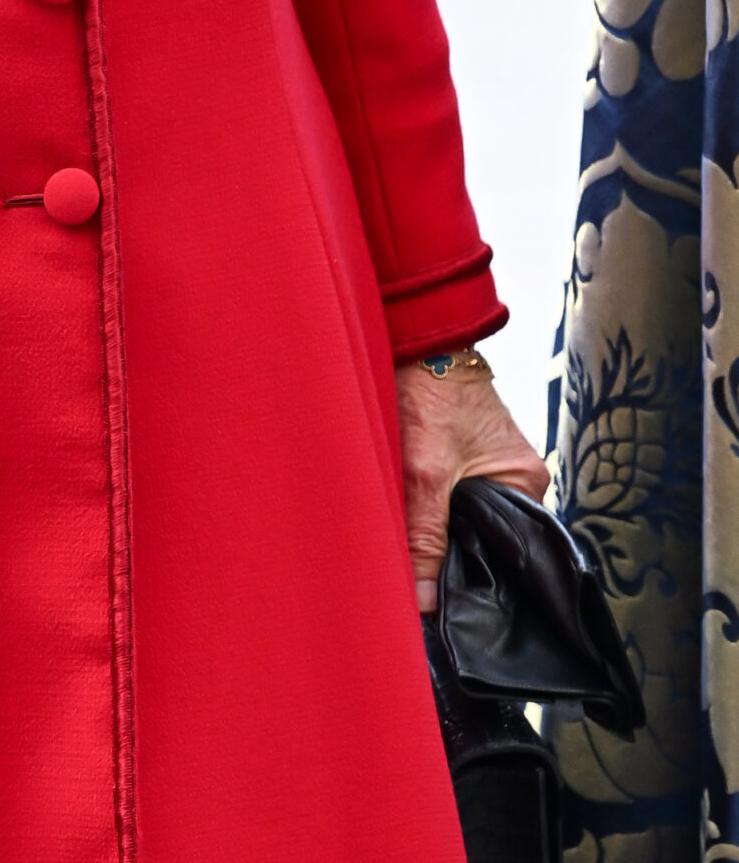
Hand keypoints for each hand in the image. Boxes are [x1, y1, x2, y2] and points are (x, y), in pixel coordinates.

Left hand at [395, 359, 548, 613]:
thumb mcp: (424, 472)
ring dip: (441, 532)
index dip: (477, 577)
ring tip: (418, 553)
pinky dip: (435, 511)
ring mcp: (493, 468)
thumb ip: (425, 536)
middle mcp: (517, 480)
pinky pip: (455, 499)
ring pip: (465, 519)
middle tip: (425, 584)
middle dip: (455, 556)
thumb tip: (425, 602)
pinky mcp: (468, 458)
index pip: (509, 551)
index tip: (449, 603)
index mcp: (526, 486)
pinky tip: (415, 523)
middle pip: (485, 537)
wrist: (418, 339)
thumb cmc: (429, 393)